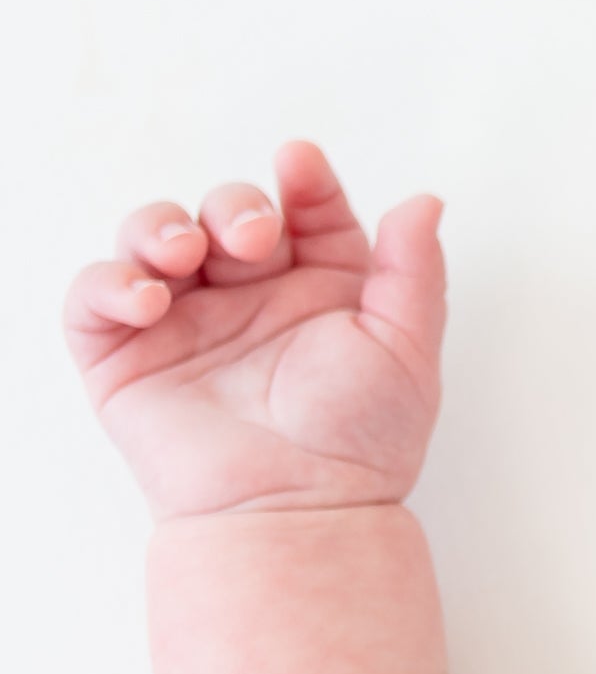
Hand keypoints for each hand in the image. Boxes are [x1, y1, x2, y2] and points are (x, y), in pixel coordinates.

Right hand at [63, 138, 445, 520]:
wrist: (299, 508)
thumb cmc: (360, 442)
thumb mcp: (405, 349)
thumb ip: (413, 271)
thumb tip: (423, 201)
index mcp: (318, 289)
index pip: (304, 211)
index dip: (303, 182)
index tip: (302, 165)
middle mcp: (249, 297)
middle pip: (225, 212)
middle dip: (233, 206)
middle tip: (254, 239)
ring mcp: (184, 321)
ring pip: (153, 235)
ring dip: (161, 226)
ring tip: (187, 254)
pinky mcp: (124, 354)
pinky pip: (96, 295)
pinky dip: (111, 281)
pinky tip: (148, 297)